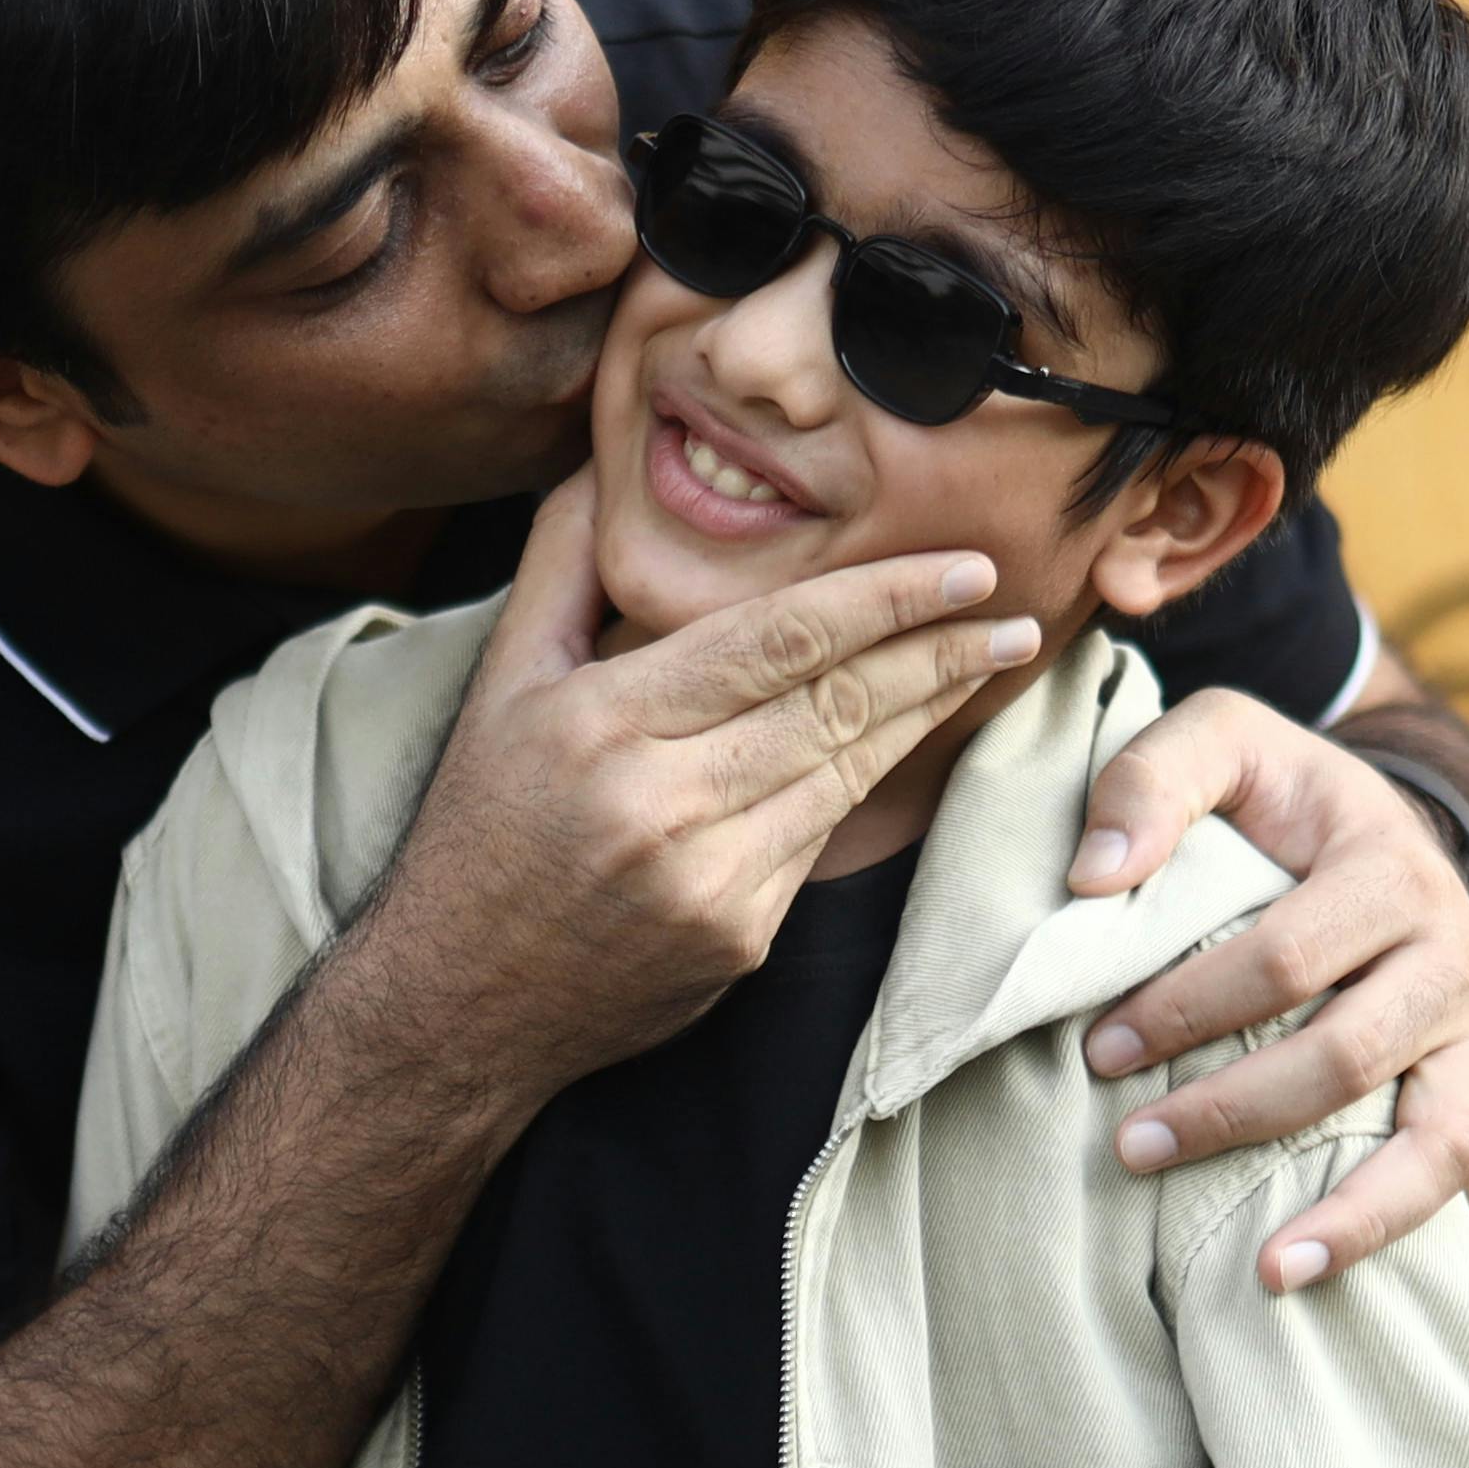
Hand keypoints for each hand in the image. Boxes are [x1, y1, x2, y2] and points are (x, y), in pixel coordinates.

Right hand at [350, 482, 1041, 1101]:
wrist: (458, 1003)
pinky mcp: (739, 937)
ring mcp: (708, 880)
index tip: (960, 568)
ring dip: (928, 710)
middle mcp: (659, 803)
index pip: (775, 639)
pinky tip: (909, 734)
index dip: (882, 597)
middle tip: (1010, 609)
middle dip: (938, 650)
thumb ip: (561, 567)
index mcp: (600, 723)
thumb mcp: (498, 684)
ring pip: (847, 768)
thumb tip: (606, 464)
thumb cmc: (481, 827)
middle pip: (834, 703)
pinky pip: (822, 835)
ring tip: (989, 658)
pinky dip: (869, 777)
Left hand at [1066, 696, 1468, 1379]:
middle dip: (1235, 1113)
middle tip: (1134, 1151)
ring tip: (1272, 1277)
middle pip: (1348, 1059)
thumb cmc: (1279, 797)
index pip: (1282, 959)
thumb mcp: (1221, 742)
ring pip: (1439, 1146)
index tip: (1098, 1049)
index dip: (1186, 1007)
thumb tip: (1092, 879)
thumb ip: (1151, 781)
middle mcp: (1457, 960)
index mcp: (1391, 873)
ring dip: (1360, 1220)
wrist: (1377, 820)